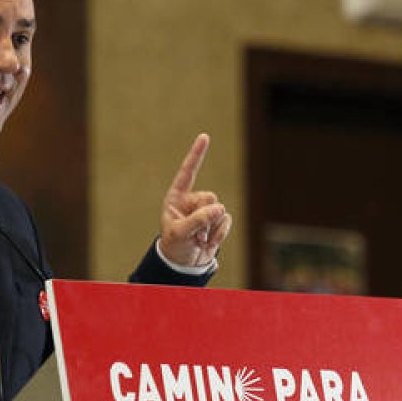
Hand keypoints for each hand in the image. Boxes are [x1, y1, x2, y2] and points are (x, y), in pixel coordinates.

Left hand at [158, 134, 231, 266]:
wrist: (183, 263)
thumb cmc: (175, 245)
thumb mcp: (180, 233)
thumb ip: (198, 220)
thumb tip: (220, 209)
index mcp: (177, 197)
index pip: (187, 172)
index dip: (196, 154)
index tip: (204, 137)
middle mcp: (192, 200)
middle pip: (210, 197)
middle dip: (205, 216)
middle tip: (194, 232)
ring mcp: (206, 210)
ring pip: (220, 210)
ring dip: (211, 228)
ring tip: (199, 238)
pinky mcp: (217, 221)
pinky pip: (226, 221)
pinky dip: (220, 234)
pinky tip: (208, 242)